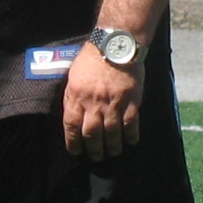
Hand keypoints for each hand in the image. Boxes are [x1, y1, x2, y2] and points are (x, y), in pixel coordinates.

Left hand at [61, 44, 141, 160]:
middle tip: (96, 157)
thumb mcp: (74, 77)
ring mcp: (113, 103)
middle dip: (93, 149)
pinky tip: (130, 142)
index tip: (75, 151)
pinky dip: (130, 136)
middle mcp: (94, 102)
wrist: (116, 44)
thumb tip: (72, 117)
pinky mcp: (131, 101)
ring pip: (112, 133)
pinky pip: (131, 124)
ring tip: (112, 152)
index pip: (71, 125)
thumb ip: (73, 97)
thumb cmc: (92, 59)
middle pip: (92, 133)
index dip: (73, 142)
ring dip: (112, 146)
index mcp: (77, 96)